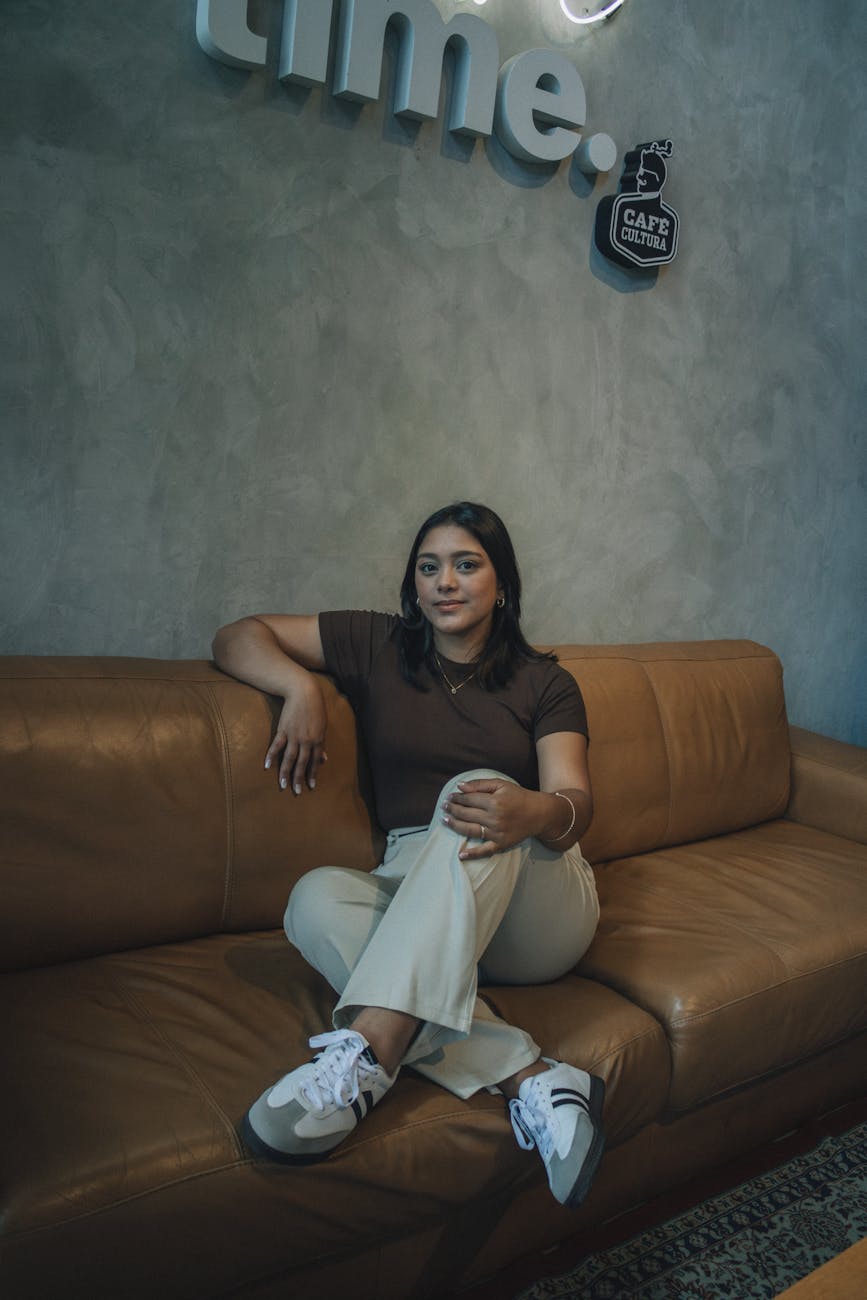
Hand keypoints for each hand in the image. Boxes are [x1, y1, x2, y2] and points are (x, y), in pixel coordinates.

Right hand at [264, 677, 327, 793]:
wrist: (305, 693)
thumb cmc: (316, 709)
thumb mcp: (323, 727)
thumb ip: (322, 745)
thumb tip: (324, 760)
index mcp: (318, 740)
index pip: (315, 761)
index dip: (313, 774)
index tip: (311, 786)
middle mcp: (307, 740)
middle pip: (302, 763)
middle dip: (299, 778)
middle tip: (297, 791)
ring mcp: (294, 736)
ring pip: (289, 758)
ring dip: (285, 772)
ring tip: (282, 784)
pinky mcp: (283, 729)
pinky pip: (277, 745)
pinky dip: (272, 755)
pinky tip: (267, 765)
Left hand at [441, 779, 540, 859]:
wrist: (539, 813)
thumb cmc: (519, 796)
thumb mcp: (501, 785)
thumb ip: (480, 784)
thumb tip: (460, 786)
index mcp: (494, 802)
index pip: (469, 800)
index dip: (457, 798)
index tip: (450, 797)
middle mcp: (494, 818)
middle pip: (467, 814)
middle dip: (453, 809)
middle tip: (444, 806)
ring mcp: (497, 833)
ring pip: (470, 830)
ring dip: (455, 825)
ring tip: (444, 820)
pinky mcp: (501, 844)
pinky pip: (485, 850)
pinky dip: (472, 854)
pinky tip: (461, 855)